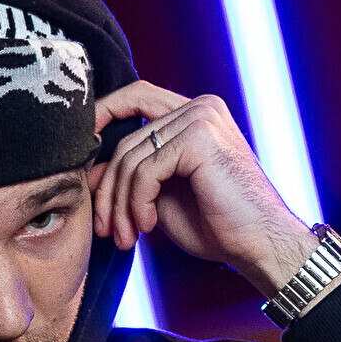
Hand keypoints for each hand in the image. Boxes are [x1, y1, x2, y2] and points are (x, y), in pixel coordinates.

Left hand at [89, 82, 315, 299]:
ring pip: (129, 159)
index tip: (80, 159)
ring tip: (127, 235)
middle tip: (108, 229)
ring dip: (120, 205)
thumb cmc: (218, 223)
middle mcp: (200, 107)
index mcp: (195, 113)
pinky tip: (149, 226)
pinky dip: (138, 204)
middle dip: (108, 190)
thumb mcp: (161, 194)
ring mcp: (201, 119)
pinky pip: (144, 172)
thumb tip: (88, 167)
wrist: (259, 243)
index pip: (134, 97)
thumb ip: (130, 172)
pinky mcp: (199, 139)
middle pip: (125, 140)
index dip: (101, 117)